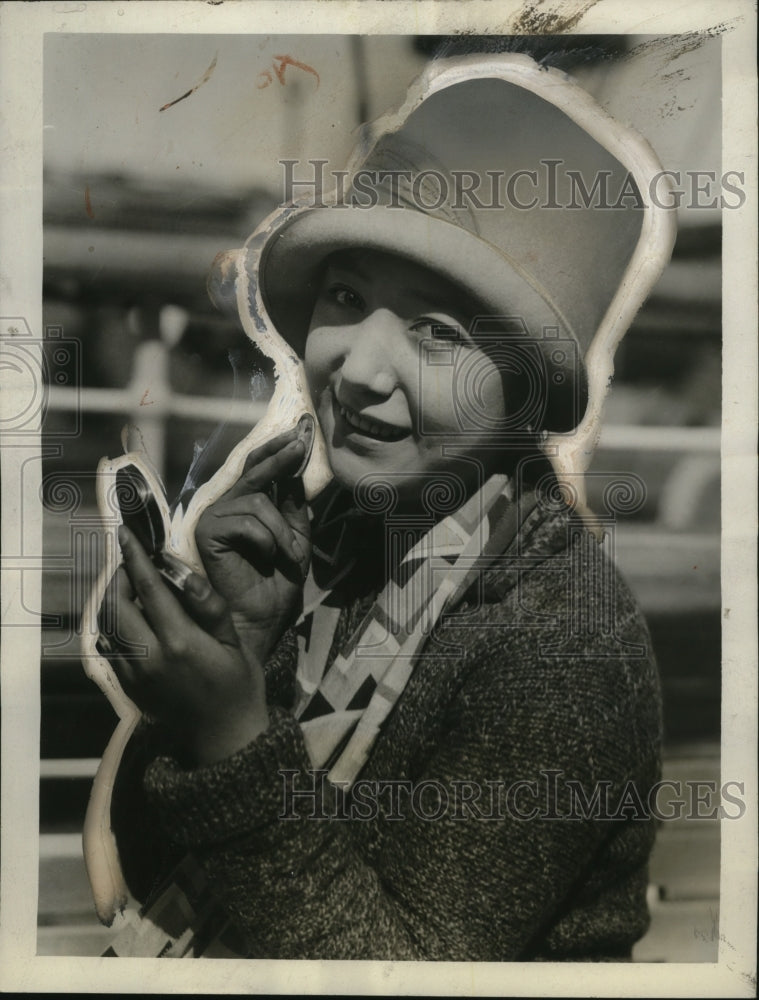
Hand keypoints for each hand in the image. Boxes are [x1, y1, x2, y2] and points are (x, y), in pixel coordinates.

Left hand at [99, 526, 269, 765]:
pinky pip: (110, 646)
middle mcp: (148, 656)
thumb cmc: (238, 683)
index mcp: (178, 640)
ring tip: (129, 587)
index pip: (146, 587)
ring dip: (112, 601)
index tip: (124, 533)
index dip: (134, 556)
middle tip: (133, 563)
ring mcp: (134, 674)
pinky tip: (131, 618)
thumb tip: (182, 570)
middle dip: (118, 577)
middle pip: (114, 604)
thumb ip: (207, 604)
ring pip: (106, 625)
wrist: (225, 737)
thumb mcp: (233, 640)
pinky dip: (114, 625)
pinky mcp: (128, 687)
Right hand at [194, 428, 310, 664]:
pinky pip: (247, 520)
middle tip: (302, 440)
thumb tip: (296, 467)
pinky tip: (267, 559)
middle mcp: (226, 507)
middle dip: (281, 454)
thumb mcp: (295, 540)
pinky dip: (267, 540)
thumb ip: (292, 507)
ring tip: (288, 557)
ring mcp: (214, 517)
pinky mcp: (207, 531)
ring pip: (257, 500)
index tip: (304, 428)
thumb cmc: (274, 588)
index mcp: (246, 508)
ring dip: (282, 531)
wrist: (260, 623)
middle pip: (254, 468)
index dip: (281, 448)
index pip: (261, 468)